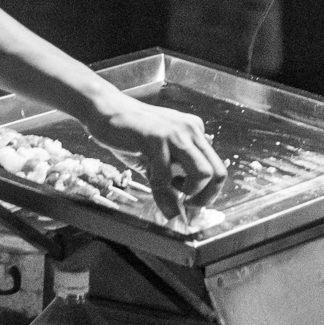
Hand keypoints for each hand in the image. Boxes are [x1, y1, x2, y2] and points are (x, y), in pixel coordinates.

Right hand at [87, 94, 225, 218]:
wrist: (105, 110)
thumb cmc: (129, 134)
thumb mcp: (155, 162)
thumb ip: (169, 184)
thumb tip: (177, 214)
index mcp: (194, 133)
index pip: (218, 169)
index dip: (208, 195)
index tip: (193, 209)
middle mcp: (191, 130)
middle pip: (218, 173)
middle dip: (203, 199)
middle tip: (185, 207)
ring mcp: (176, 132)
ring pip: (203, 173)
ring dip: (189, 193)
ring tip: (170, 193)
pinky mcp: (157, 137)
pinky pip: (166, 174)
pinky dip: (160, 191)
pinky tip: (151, 186)